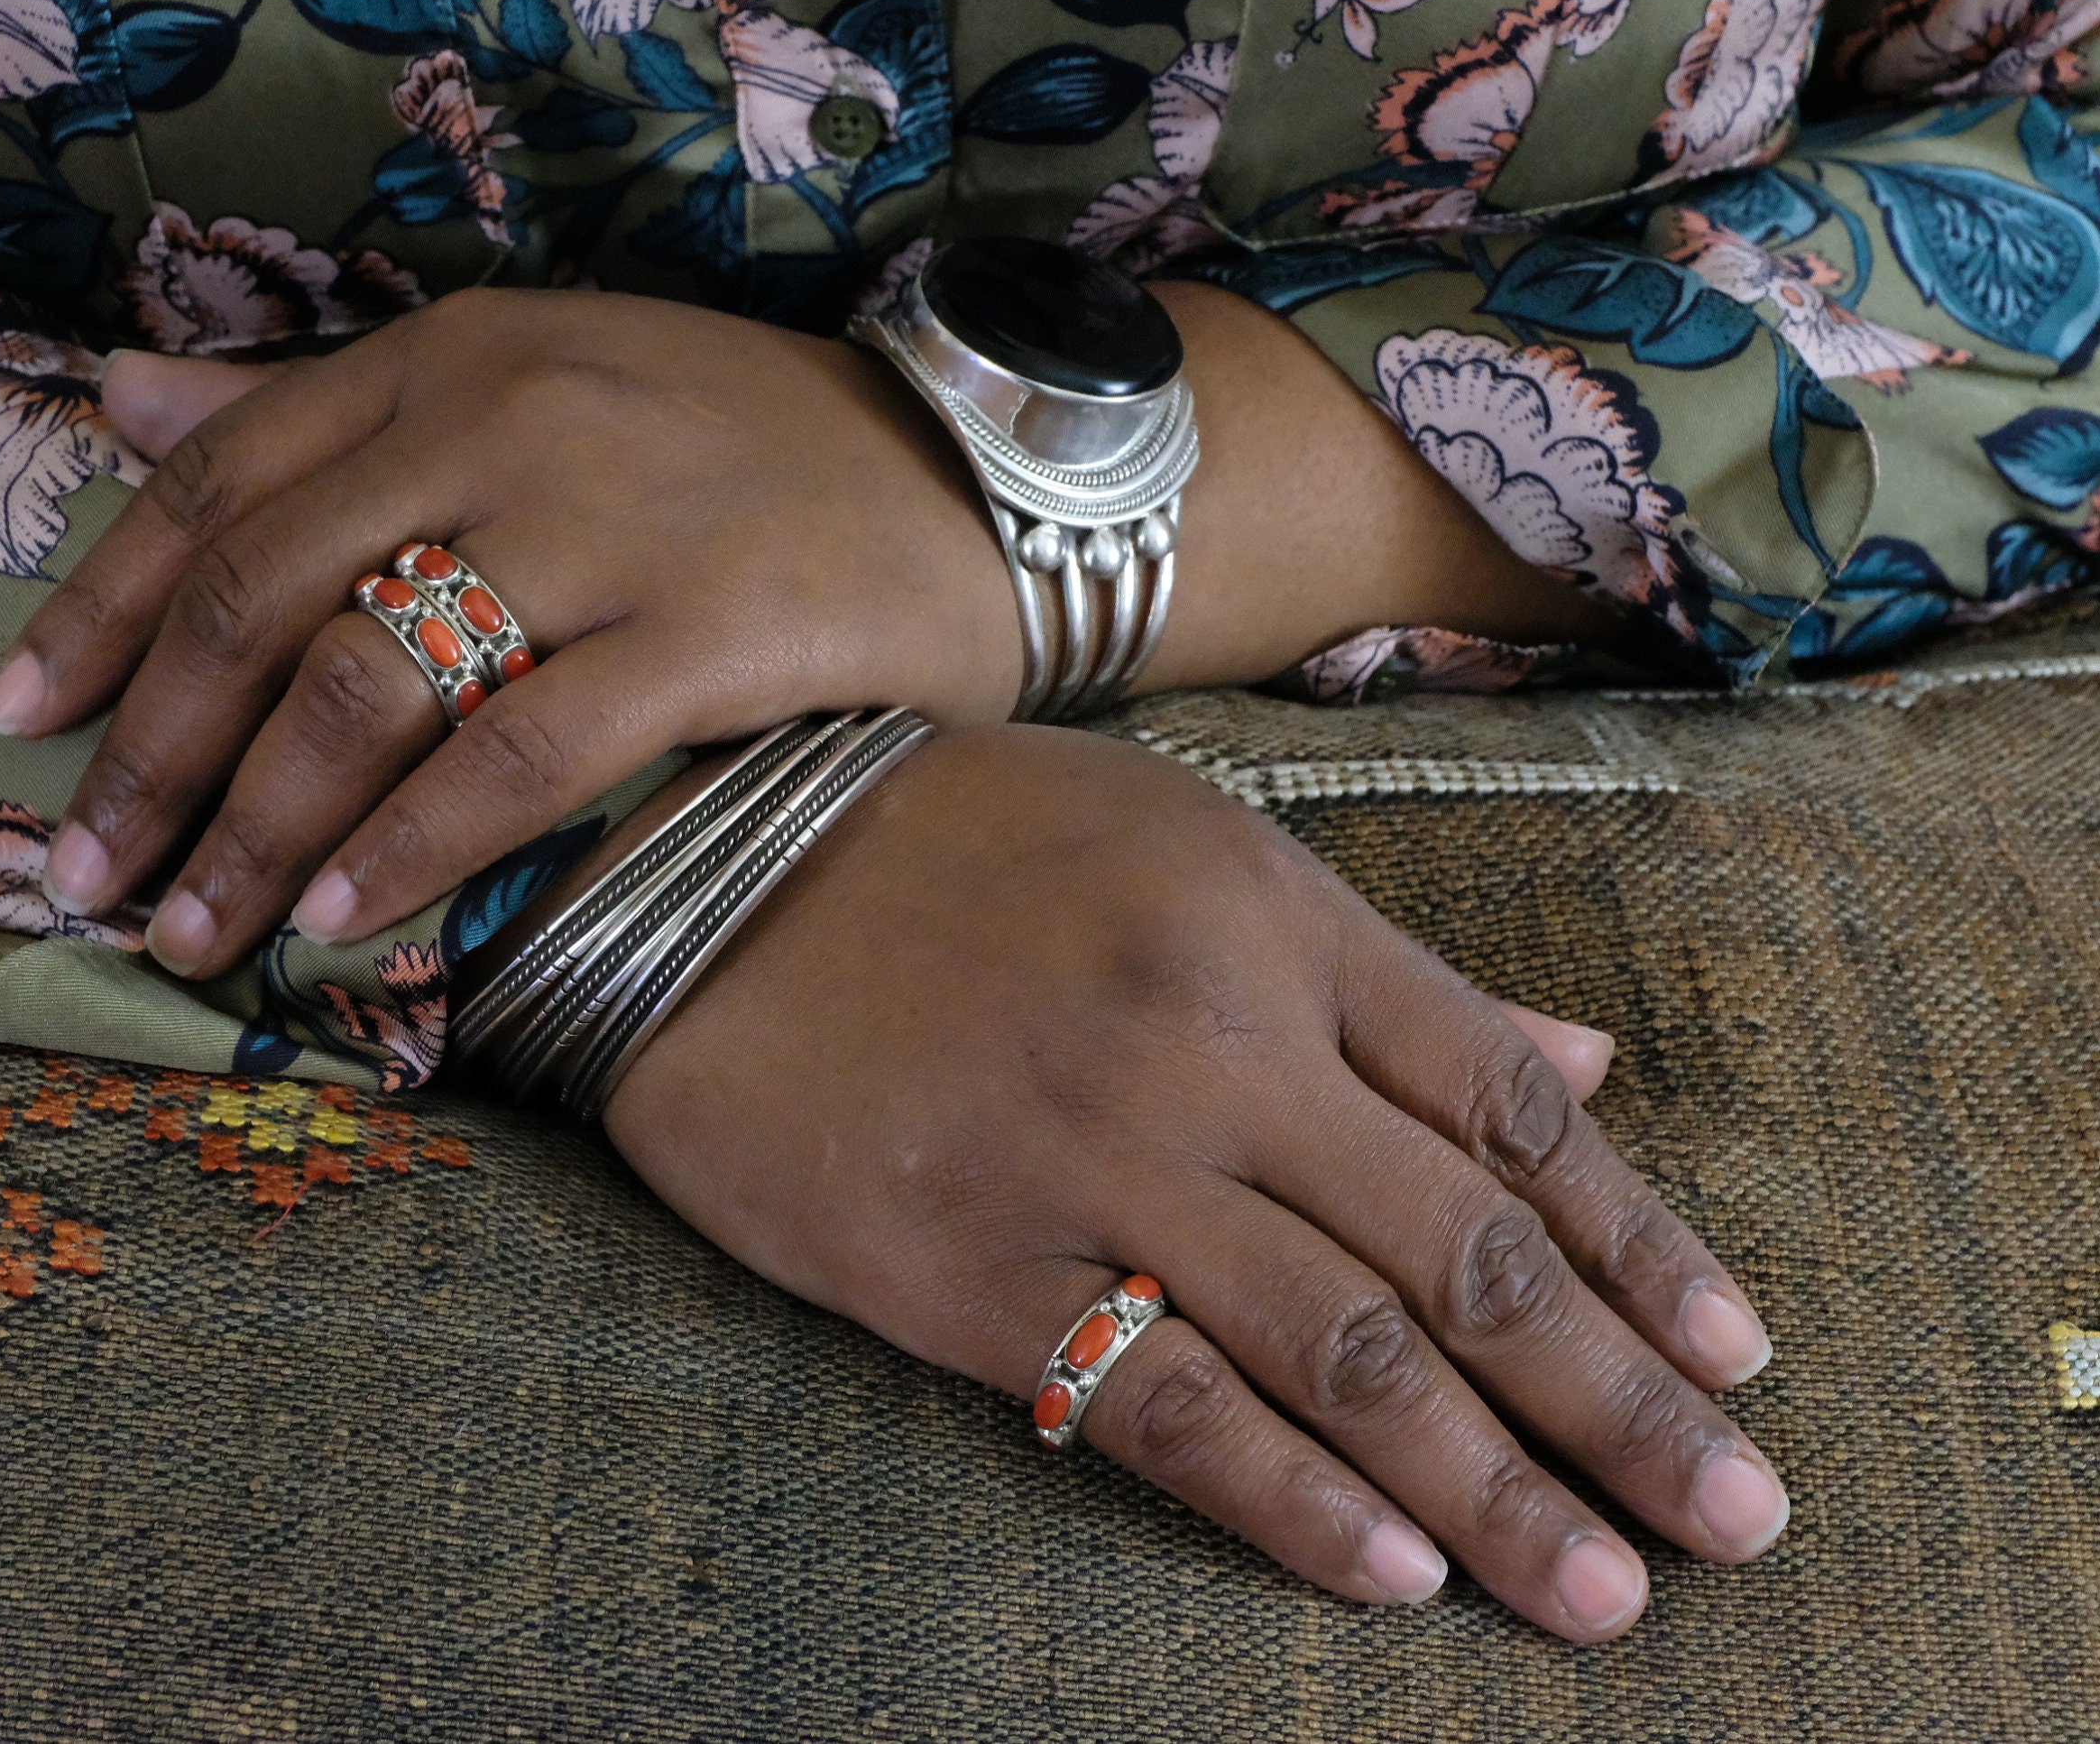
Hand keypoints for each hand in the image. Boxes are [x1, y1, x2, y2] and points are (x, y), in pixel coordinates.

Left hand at [0, 287, 1018, 976]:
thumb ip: (331, 412)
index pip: (217, 482)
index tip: (17, 719)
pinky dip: (411, 848)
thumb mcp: (528, 380)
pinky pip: (518, 756)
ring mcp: (610, 520)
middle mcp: (509, 416)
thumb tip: (122, 407)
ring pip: (366, 686)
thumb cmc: (739, 451)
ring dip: (253, 828)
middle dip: (150, 753)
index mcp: (450, 356)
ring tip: (191, 933)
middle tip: (81, 877)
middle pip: (262, 596)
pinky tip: (347, 924)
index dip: (97, 608)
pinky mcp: (710, 628)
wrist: (979, 475)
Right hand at [594, 725, 1781, 1640]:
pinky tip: (1389, 1578)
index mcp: (1281, 924)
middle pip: (1465, 1250)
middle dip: (1618, 1400)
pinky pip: (1157, 1398)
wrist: (698, 854)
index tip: (1739, 1359)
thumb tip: (1580, 1071)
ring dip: (1492, 1486)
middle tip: (1738, 1519)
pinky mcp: (971, 1260)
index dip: (1645, 1246)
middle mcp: (1217, 1039)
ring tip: (1603, 1596)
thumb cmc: (957, 842)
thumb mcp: (1191, 846)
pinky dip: (1286, 1499)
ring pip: (1340, 1348)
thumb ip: (1382, 977)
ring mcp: (1096, 1153)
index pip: (1514, 1113)